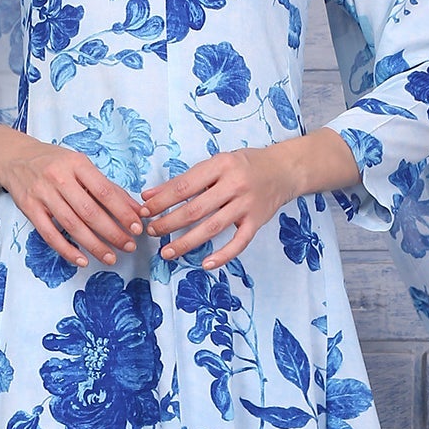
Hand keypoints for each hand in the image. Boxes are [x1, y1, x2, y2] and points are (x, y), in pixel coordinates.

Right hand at [0, 123, 144, 267]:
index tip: (137, 227)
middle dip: (112, 232)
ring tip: (110, 257)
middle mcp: (59, 178)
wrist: (15, 157)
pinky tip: (81, 260)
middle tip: (129, 246)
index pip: (105, 191)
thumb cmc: (55, 162)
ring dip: (93, 245)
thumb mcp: (81, 166)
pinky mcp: (29, 209)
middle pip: (89, 212)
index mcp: (77, 164)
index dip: (123, 212)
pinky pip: (49, 234)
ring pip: (72, 226)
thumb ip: (108, 187)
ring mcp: (42, 194)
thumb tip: (136, 209)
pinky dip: (66, 250)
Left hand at [140, 132, 360, 269]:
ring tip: (167, 252)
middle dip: (169, 223)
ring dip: (186, 242)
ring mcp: (247, 205)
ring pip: (212, 228)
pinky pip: (239, 242)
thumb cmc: (244, 165)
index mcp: (221, 165)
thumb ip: (185, 179)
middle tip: (151, 232)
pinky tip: (205, 264)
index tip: (144, 211)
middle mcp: (235, 185)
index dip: (162, 200)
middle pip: (195, 209)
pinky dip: (222, 255)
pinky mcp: (257, 221)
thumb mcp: (216, 164)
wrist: (284, 170)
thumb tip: (149, 196)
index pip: (184, 186)